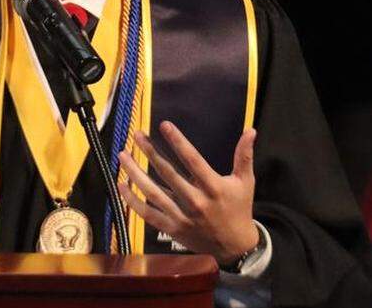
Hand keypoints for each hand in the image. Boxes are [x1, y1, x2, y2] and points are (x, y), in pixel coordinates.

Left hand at [118, 121, 258, 264]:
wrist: (234, 246)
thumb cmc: (239, 209)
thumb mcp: (246, 182)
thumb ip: (244, 156)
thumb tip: (251, 130)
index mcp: (214, 187)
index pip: (192, 160)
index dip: (178, 141)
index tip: (164, 125)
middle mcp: (196, 201)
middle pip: (167, 173)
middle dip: (150, 152)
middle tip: (137, 135)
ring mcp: (182, 216)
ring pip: (153, 192)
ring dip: (135, 173)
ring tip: (122, 155)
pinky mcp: (172, 228)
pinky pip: (147, 213)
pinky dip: (132, 200)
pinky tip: (121, 184)